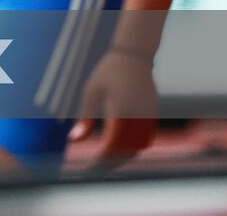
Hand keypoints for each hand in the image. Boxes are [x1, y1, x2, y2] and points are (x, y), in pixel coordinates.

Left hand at [68, 49, 157, 169]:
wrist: (133, 56)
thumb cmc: (107, 72)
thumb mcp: (91, 93)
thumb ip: (84, 118)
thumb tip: (73, 140)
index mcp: (121, 113)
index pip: (112, 147)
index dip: (100, 162)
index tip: (88, 170)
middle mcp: (138, 118)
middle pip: (126, 152)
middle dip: (111, 164)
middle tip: (94, 171)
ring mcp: (148, 117)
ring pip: (138, 148)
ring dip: (123, 157)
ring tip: (104, 162)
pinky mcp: (153, 115)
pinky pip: (145, 139)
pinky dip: (132, 148)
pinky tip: (119, 149)